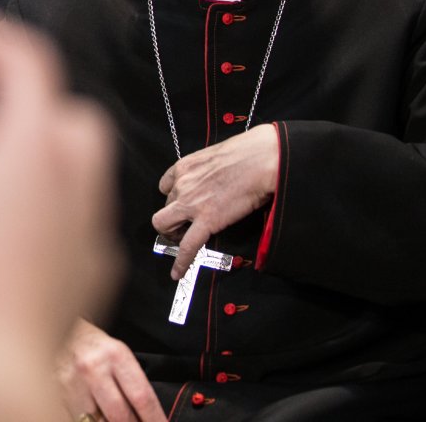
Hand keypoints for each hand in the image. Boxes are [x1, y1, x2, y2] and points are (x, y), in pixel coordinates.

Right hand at [56, 318, 166, 421]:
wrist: (57, 328)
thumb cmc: (93, 344)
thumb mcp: (118, 353)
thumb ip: (132, 382)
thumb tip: (146, 414)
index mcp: (115, 355)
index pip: (142, 397)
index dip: (155, 419)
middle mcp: (94, 368)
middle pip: (121, 415)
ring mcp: (73, 383)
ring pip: (98, 421)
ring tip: (117, 418)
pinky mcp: (57, 393)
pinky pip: (79, 419)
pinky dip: (92, 420)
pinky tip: (98, 415)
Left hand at [153, 124, 278, 277]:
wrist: (262, 159)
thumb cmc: (249, 152)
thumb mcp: (217, 155)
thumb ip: (207, 169)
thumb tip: (215, 177)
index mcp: (184, 166)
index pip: (165, 186)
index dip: (173, 198)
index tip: (180, 204)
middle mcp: (182, 184)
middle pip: (163, 207)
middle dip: (171, 218)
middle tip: (183, 226)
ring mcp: (191, 203)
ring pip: (164, 225)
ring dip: (172, 235)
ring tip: (184, 241)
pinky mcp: (206, 221)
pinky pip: (187, 246)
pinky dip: (181, 262)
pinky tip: (178, 272)